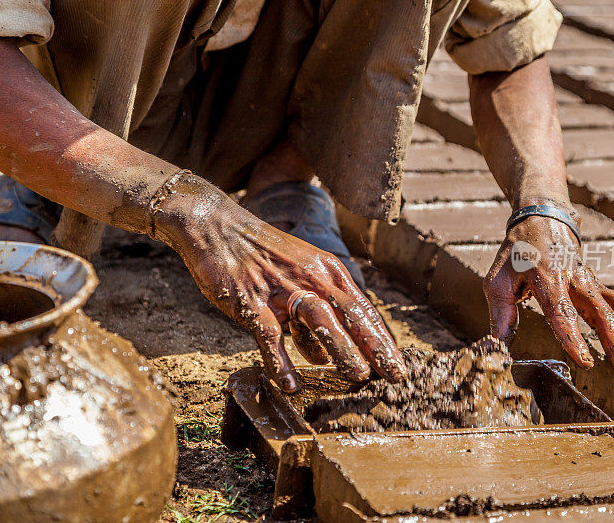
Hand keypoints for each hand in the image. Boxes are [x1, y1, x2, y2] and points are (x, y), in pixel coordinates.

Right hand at [152, 179, 405, 392]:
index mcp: (325, 270)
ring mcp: (280, 288)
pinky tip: (291, 385)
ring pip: (319, 319)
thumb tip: (324, 357)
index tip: (396, 364)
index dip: (381, 338)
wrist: (217, 227)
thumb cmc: (260, 257)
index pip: (361, 308)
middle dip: (375, 346)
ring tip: (357, 375)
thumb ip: (312, 317)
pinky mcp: (251, 300)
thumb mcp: (296, 278)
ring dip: (341, 348)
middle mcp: (310, 276)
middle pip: (350, 313)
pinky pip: (269, 334)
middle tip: (394, 375)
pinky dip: (280, 361)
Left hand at [483, 213, 613, 388]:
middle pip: (601, 315)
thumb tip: (499, 345)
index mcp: (546, 278)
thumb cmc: (517, 255)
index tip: (585, 361)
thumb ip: (501, 313)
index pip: (562, 310)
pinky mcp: (598, 287)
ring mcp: (591, 283)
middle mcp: (575, 280)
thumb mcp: (498, 279)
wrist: (541, 221)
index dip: (573, 336)